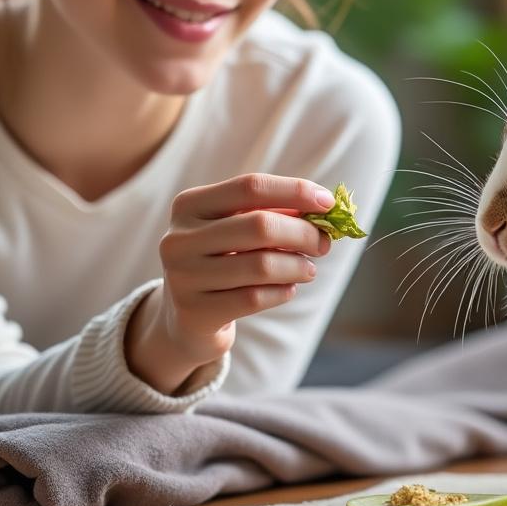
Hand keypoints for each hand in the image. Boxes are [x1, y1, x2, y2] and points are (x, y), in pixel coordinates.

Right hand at [125, 174, 334, 393]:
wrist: (189, 318)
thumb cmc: (224, 262)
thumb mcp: (237, 230)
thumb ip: (273, 214)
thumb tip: (322, 206)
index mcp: (189, 205)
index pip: (250, 187)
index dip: (294, 191)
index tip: (327, 202)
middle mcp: (179, 238)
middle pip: (260, 225)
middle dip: (303, 233)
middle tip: (323, 243)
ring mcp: (183, 277)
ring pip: (262, 265)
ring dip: (298, 267)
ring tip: (308, 270)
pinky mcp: (196, 312)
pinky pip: (255, 298)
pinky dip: (283, 292)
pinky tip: (288, 290)